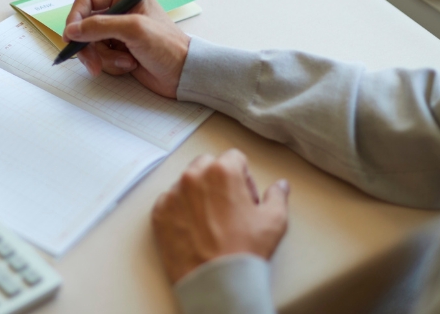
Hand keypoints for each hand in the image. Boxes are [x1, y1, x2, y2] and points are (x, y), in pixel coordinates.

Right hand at [62, 0, 190, 98]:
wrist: (183, 74)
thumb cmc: (167, 47)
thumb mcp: (134, 30)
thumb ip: (101, 26)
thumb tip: (72, 30)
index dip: (75, 17)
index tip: (72, 37)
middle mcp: (119, 11)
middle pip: (84, 24)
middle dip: (89, 46)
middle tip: (93, 63)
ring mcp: (118, 32)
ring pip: (90, 44)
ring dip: (104, 58)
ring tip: (126, 62)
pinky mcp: (118, 50)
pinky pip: (100, 57)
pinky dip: (111, 65)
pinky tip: (130, 66)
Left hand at [151, 149, 289, 283]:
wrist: (216, 282)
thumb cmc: (244, 251)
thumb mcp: (274, 220)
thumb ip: (277, 196)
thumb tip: (281, 186)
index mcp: (222, 171)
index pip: (233, 157)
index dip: (243, 176)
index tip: (244, 194)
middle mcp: (193, 176)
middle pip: (207, 165)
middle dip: (218, 179)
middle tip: (228, 205)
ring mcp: (173, 194)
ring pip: (186, 182)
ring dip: (198, 193)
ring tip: (210, 220)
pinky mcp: (159, 213)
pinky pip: (169, 201)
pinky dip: (180, 209)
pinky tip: (193, 228)